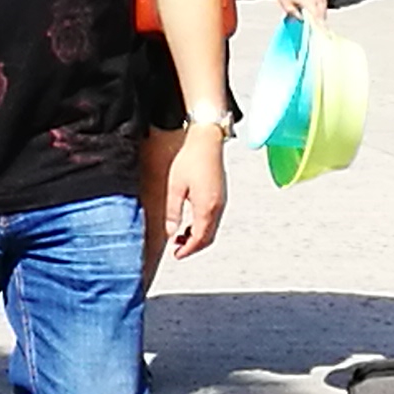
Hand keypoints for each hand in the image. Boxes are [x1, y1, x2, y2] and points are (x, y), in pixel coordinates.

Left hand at [165, 125, 228, 259]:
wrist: (207, 138)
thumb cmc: (189, 158)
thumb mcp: (174, 187)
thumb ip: (172, 212)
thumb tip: (170, 232)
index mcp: (206, 207)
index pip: (199, 239)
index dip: (187, 250)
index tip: (176, 255)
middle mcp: (218, 206)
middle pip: (208, 237)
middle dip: (193, 246)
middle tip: (177, 248)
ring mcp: (222, 200)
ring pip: (212, 228)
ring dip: (198, 236)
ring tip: (180, 235)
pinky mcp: (221, 193)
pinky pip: (214, 218)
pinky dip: (203, 225)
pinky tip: (190, 221)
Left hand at [267, 0, 327, 25]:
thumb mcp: (287, 5)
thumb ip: (296, 15)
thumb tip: (302, 21)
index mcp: (308, 1)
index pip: (316, 16)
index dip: (317, 25)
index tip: (318, 31)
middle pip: (322, 12)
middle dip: (320, 19)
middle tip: (318, 27)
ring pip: (324, 5)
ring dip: (322, 12)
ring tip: (318, 19)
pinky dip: (322, 4)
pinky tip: (318, 8)